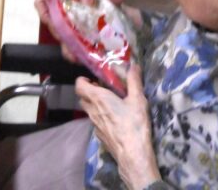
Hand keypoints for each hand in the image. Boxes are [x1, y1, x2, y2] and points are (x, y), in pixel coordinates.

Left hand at [77, 65, 159, 188]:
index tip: (93, 77)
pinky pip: (94, 121)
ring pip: (87, 110)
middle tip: (102, 87)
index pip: (79, 86)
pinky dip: (99, 116)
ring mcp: (94, 125)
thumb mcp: (138, 99)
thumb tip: (134, 64)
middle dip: (89, 90)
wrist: (132, 154)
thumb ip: (134, 81)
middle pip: (82, 97)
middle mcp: (92, 111)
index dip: (83, 80)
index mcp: (99, 98)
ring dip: (94, 103)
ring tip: (109, 101)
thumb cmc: (134, 124)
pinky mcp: (99, 135)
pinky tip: (113, 118)